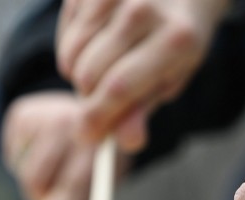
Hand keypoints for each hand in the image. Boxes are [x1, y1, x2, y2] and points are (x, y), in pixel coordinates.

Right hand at [1, 92, 132, 199]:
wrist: (92, 110)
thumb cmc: (96, 157)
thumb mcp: (99, 182)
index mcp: (102, 147)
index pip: (75, 187)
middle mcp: (75, 127)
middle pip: (41, 182)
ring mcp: (48, 116)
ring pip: (25, 174)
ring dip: (35, 187)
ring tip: (56, 174)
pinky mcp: (24, 113)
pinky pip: (13, 157)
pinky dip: (23, 163)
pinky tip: (43, 152)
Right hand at [56, 0, 228, 150]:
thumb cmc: (179, 42)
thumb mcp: (173, 78)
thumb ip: (145, 108)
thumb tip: (125, 142)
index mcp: (175, 40)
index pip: (121, 87)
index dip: (98, 117)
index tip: (86, 136)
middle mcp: (143, 10)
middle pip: (91, 73)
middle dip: (90, 99)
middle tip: (103, 101)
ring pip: (72, 55)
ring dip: (79, 75)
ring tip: (105, 71)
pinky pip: (65, 35)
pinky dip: (74, 51)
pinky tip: (97, 47)